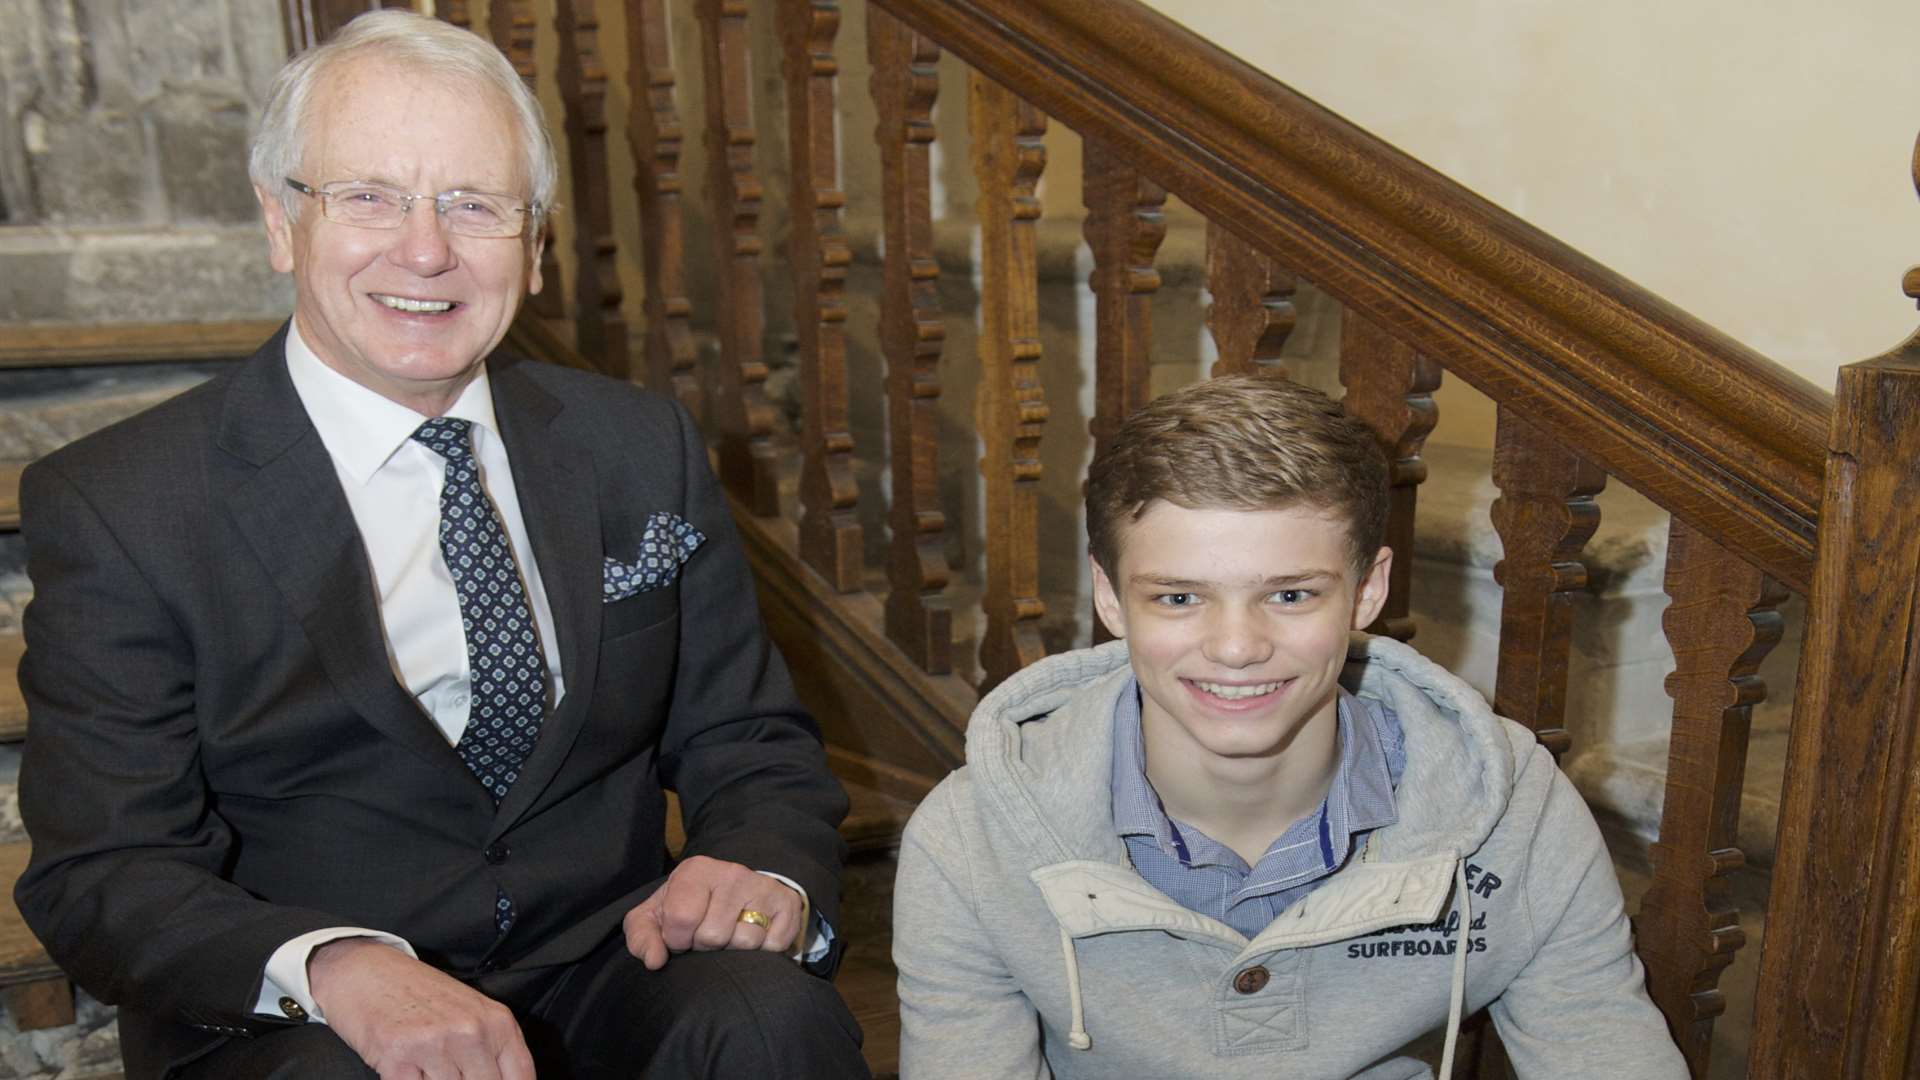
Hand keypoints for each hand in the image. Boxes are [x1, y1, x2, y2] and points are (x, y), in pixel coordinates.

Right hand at [307, 938, 535, 1079]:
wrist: (366, 972)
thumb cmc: (419, 994)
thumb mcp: (470, 1012)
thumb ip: (491, 1050)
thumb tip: (499, 1079)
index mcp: (496, 1021)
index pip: (521, 1076)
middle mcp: (470, 1032)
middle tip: (448, 1070)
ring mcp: (436, 1045)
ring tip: (425, 1064)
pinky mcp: (399, 1059)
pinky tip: (408, 1067)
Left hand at [622, 855, 804, 970]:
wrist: (734, 893)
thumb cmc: (688, 908)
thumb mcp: (655, 918)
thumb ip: (641, 938)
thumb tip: (654, 960)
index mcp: (695, 870)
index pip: (681, 917)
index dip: (676, 939)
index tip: (680, 936)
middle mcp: (732, 872)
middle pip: (713, 935)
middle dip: (705, 946)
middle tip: (707, 935)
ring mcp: (762, 886)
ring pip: (745, 942)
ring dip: (733, 951)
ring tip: (728, 936)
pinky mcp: (787, 903)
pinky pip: (773, 945)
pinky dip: (762, 952)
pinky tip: (753, 936)